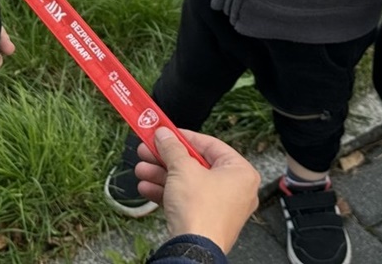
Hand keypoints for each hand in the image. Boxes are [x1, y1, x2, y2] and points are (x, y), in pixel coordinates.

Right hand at [135, 128, 259, 252]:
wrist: (194, 249)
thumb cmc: (200, 210)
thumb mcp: (182, 169)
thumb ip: (172, 147)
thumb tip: (164, 134)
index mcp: (239, 172)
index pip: (210, 145)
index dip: (184, 137)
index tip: (166, 132)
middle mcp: (235, 189)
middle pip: (195, 164)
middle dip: (166, 157)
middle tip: (149, 148)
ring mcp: (220, 206)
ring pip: (187, 182)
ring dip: (161, 174)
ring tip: (142, 169)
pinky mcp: (205, 220)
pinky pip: (185, 199)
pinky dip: (166, 192)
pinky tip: (146, 187)